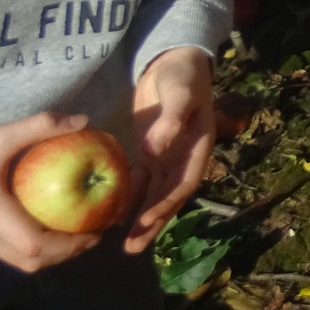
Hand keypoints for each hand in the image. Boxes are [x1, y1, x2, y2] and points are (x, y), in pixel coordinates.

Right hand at [0, 112, 101, 271]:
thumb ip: (38, 126)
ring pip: (21, 260)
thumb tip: (83, 121)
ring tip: (80, 234)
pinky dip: (38, 247)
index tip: (96, 231)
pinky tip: (55, 227)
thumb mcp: (0, 136)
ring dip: (53, 253)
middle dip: (67, 253)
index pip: (34, 244)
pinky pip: (13, 252)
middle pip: (32, 260)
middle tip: (95, 235)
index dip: (69, 245)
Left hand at [126, 47, 215, 253]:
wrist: (173, 61)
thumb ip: (170, 120)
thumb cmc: (183, 75)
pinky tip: (112, 214)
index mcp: (197, 147)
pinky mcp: (148, 152)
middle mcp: (182, 157)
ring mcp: (165, 157)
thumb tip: (153, 152)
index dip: (166, 205)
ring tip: (123, 243)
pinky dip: (128, 198)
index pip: (183, 183)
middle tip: (132, 248)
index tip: (145, 222)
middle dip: (152, 223)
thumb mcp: (180, 92)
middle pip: (168, 197)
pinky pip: (139, 181)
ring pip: (153, 194)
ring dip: (140, 217)